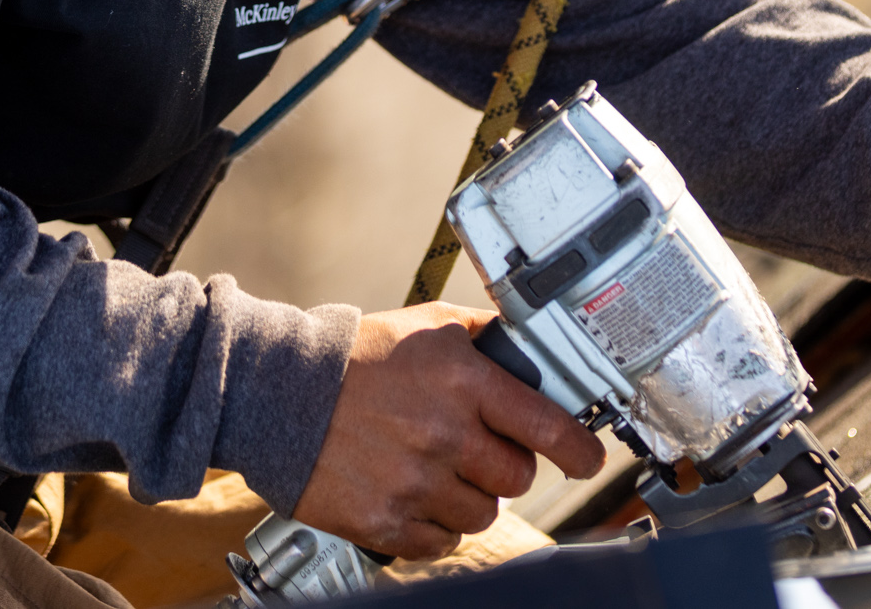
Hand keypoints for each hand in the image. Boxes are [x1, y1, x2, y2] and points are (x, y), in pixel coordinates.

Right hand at [293, 302, 606, 558]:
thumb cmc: (359, 357)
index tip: (588, 460)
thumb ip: (487, 337)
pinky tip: (416, 495)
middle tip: (480, 450)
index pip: (547, 427)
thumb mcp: (430, 326)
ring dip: (471, 498)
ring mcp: (414, 483)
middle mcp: (444, 435)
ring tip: (440, 471)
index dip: (579, 451)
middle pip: (517, 478)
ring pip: (482, 516)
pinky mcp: (384, 521)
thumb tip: (536, 345)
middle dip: (506, 466)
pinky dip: (436, 527)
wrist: (281, 393)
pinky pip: (440, 543)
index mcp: (463, 382)